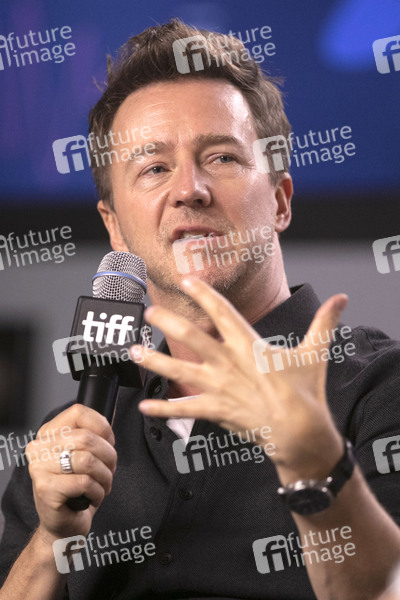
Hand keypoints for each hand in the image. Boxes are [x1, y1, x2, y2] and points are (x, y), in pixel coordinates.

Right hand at [26, 405, 116, 543]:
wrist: (63, 526)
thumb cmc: (77, 489)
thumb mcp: (83, 454)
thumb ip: (92, 434)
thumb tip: (112, 413)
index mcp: (48, 434)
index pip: (78, 412)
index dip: (102, 427)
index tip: (109, 443)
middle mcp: (38, 448)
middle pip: (87, 438)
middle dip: (109, 456)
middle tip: (110, 470)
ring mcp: (39, 469)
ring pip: (88, 460)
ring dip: (105, 476)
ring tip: (103, 485)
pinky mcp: (46, 490)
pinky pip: (85, 482)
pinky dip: (97, 491)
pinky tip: (93, 497)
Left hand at [132, 278, 347, 482]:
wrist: (299, 434)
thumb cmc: (306, 393)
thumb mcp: (315, 353)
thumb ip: (324, 323)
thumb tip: (342, 299)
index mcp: (249, 345)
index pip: (222, 312)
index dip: (204, 294)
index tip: (187, 280)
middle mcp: (228, 363)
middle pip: (191, 337)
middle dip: (168, 322)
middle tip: (148, 311)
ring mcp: (219, 387)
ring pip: (179, 371)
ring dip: (154, 361)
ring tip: (132, 352)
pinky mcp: (215, 410)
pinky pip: (184, 410)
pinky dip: (163, 408)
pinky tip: (144, 406)